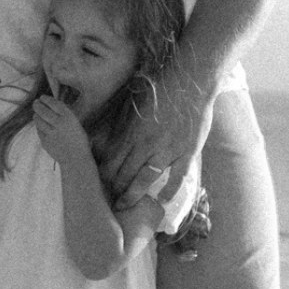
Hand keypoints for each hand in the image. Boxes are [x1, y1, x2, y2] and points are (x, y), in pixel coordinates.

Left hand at [32, 94, 92, 165]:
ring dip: (36, 115)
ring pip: (38, 120)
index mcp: (69, 118)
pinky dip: (38, 126)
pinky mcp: (45, 142)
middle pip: (43, 110)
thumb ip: (65, 115)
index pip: (54, 104)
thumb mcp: (76, 124)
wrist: (76, 158)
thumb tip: (51, 105)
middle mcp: (59, 124)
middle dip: (37, 105)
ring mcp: (51, 134)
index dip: (46, 99)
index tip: (43, 97)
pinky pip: (38, 130)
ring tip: (36, 114)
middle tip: (36, 103)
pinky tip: (40, 125)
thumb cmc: (79, 140)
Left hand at [104, 64, 213, 210]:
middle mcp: (146, 145)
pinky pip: (177, 177)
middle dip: (114, 190)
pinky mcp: (187, 152)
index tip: (97, 184)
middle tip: (107, 202)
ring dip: (133, 195)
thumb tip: (108, 139)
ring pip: (145, 179)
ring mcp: (167, 151)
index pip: (112, 161)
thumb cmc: (160, 89)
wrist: (190, 82)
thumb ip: (123, 125)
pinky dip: (169, 191)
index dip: (103, 175)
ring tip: (125, 206)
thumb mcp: (134, 106)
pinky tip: (161, 200)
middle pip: (125, 174)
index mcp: (131, 132)